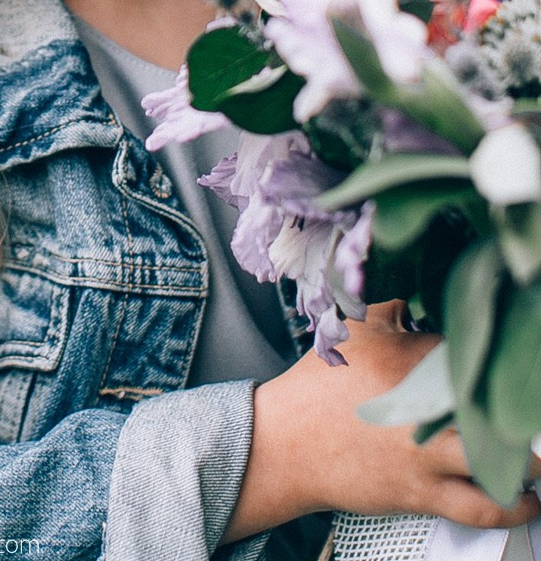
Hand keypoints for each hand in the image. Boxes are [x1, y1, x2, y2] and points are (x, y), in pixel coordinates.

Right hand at [222, 301, 540, 541]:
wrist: (285, 443)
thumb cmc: (317, 387)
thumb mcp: (350, 330)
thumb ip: (391, 308)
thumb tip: (420, 294)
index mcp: (407, 356)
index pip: (475, 349)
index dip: (498, 353)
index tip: (515, 356)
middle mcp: (422, 405)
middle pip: (499, 405)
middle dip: (521, 406)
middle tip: (529, 406)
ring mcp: (425, 452)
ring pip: (502, 460)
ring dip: (532, 461)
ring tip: (538, 455)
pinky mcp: (422, 492)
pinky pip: (484, 506)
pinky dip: (516, 505)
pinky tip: (528, 497)